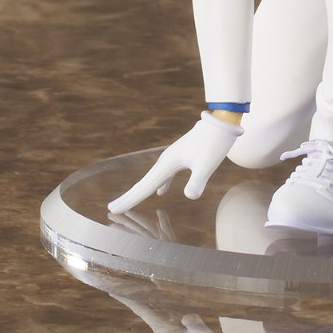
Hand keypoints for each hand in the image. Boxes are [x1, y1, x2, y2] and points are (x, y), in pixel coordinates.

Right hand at [107, 112, 241, 212]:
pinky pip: (165, 175)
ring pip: (153, 180)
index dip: (129, 200)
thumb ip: (198, 181)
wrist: (221, 122)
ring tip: (129, 201)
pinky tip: (161, 192)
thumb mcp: (208, 164)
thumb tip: (190, 197)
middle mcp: (166, 161)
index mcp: (168, 163)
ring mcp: (173, 158)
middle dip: (128, 197)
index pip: (145, 187)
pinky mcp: (181, 157)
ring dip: (141, 192)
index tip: (112, 210)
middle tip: (111, 209)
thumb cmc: (215, 142)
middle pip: (144, 184)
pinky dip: (159, 185)